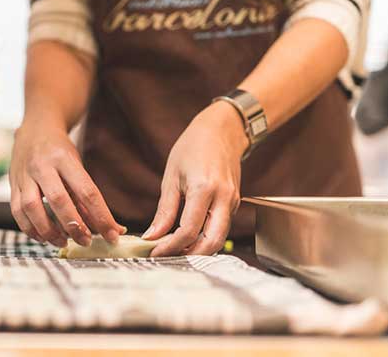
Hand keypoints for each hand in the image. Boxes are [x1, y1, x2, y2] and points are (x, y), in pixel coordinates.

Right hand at [9, 122, 124, 247]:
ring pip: (31, 208)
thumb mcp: (77, 166)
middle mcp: (42, 165)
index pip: (87, 191)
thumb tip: (110, 228)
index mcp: (64, 158)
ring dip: (48, 231)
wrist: (34, 129)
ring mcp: (24, 175)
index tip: (112, 235)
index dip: (101, 216)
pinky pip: (17, 212)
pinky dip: (30, 229)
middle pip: (58, 200)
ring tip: (63, 242)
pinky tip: (43, 236)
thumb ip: (88, 199)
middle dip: (74, 226)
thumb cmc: (60, 151)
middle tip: (86, 241)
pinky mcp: (12, 184)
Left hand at [145, 101, 246, 255]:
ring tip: (174, 249)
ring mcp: (233, 201)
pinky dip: (205, 237)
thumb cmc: (193, 148)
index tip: (153, 252)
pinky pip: (221, 227)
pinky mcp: (235, 203)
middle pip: (211, 243)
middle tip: (167, 257)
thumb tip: (152, 236)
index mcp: (204, 188)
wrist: (222, 131)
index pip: (188, 230)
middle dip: (189, 256)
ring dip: (198, 249)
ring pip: (219, 238)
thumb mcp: (171, 176)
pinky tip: (187, 237)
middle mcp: (224, 198)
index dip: (170, 246)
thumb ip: (165, 210)